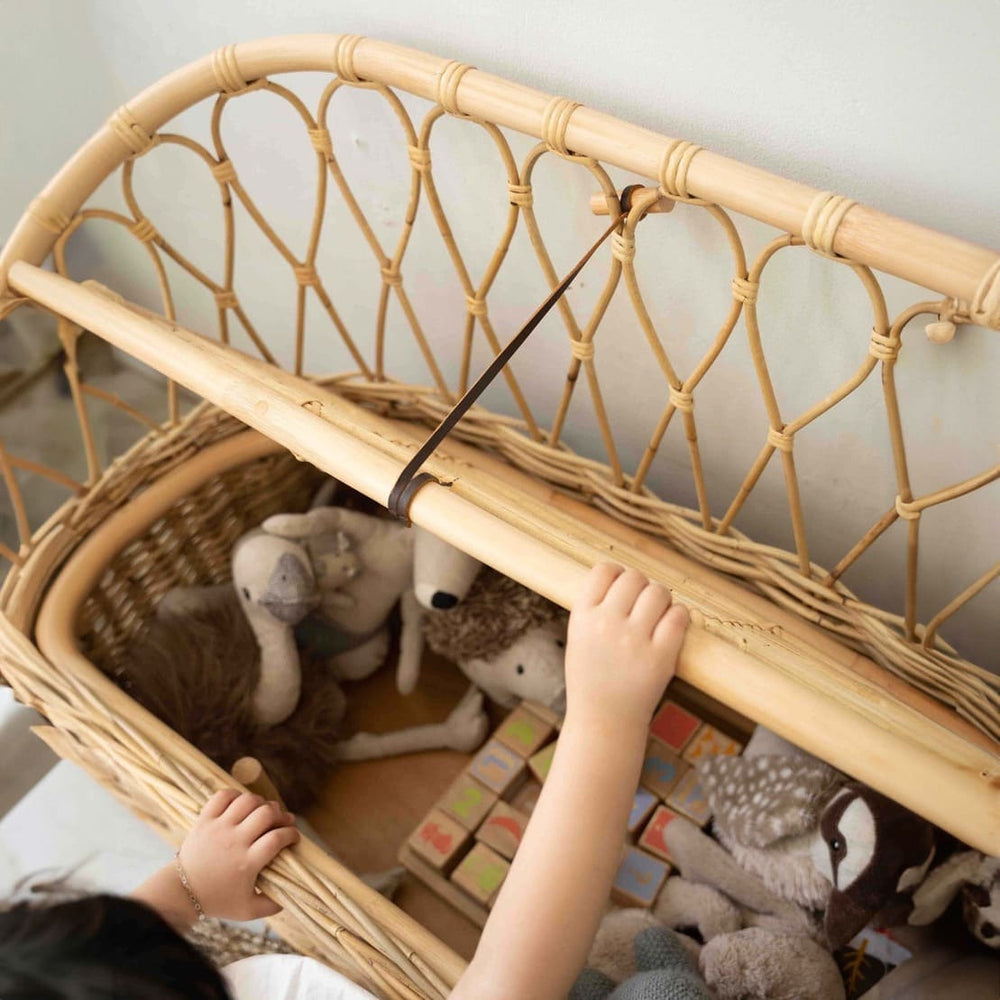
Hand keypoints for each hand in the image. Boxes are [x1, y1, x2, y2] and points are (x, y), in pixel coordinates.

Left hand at [177, 790, 299, 919]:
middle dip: (281, 815)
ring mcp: (218, 828)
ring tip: (264, 811)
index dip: (291, 834)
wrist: (180, 893)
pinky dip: (236, 795)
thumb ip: (271, 906)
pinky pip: (223, 796)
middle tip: (283, 821)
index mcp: (247, 863)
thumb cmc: (217, 901)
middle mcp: (234, 842)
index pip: (277, 839)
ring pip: (248, 801)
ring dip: (261, 803)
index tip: (294, 837)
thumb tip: (290, 899)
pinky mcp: (204, 820)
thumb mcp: (247, 910)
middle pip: (266, 814)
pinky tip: (241, 804)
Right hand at [565, 564, 688, 734]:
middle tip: (642, 606)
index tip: (622, 588)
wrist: (604, 721)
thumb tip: (623, 575)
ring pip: (658, 592)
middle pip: (634, 577)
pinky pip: (678, 616)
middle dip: (642, 587)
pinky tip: (671, 626)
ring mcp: (634, 641)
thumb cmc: (592, 677)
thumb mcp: (579, 637)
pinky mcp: (660, 657)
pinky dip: (678, 616)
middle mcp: (606, 624)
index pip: (604, 570)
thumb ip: (596, 607)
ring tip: (657, 616)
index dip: (617, 574)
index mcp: (582, 616)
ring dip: (661, 599)